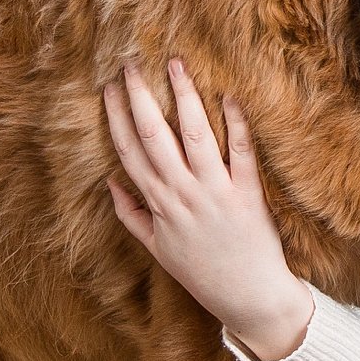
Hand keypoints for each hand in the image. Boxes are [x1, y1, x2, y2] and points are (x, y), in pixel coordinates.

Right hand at [104, 59, 313, 360]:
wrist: (249, 297)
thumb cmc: (203, 272)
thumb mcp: (157, 248)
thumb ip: (132, 215)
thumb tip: (111, 183)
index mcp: (158, 204)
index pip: (128, 151)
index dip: (116, 117)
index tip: (110, 87)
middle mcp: (182, 194)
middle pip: (153, 135)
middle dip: (140, 96)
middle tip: (131, 63)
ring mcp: (215, 192)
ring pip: (194, 135)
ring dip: (183, 97)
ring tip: (176, 65)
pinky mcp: (249, 194)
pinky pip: (241, 153)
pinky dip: (235, 124)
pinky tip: (228, 97)